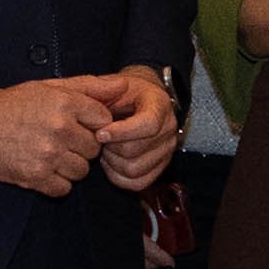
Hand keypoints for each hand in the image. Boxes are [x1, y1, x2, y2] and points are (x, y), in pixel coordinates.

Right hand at [0, 80, 109, 193]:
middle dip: (82, 146)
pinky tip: (42, 167)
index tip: (77, 124)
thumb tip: (124, 86)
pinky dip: (56, 182)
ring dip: (70, 165)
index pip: (104, 121)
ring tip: (50, 153)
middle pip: (94, 149)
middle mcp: (58, 129)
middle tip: (60, 139)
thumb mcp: (51, 87)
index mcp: (65, 103)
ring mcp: (47, 155)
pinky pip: (63, 188)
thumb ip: (90, 86)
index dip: (93, 124)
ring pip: (81, 171)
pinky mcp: (34, 176)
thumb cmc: (14, 103)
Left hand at [90, 67, 179, 191]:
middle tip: (99, 138)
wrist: (138, 100)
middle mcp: (168, 129)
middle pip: (135, 150)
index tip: (100, 133)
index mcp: (159, 105)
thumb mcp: (112, 85)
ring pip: (134, 170)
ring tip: (105, 149)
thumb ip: (102, 93)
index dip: (121, 132)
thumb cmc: (122, 94)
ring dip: (112, 162)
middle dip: (110, 146)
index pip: (148, 124)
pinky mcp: (160, 168)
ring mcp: (166, 151)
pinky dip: (118, 176)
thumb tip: (99, 114)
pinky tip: (112, 161)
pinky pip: (137, 183)